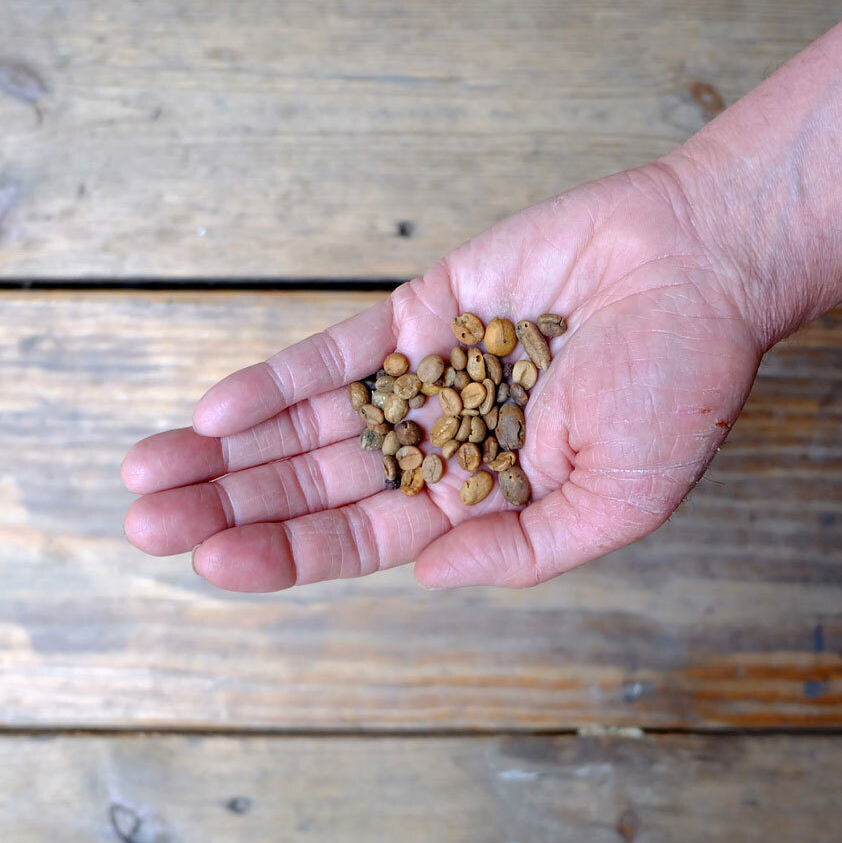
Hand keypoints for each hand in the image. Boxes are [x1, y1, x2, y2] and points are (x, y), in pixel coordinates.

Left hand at [121, 159, 763, 590]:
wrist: (701, 268)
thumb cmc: (679, 390)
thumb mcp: (617, 501)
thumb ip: (522, 549)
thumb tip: (423, 575)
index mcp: (481, 506)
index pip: (362, 541)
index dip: (285, 556)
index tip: (209, 563)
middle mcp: (439, 448)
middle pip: (313, 486)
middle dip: (228, 507)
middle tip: (140, 524)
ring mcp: (424, 379)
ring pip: (307, 423)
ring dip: (229, 450)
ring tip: (146, 471)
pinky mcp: (422, 313)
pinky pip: (338, 354)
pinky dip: (278, 379)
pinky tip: (214, 409)